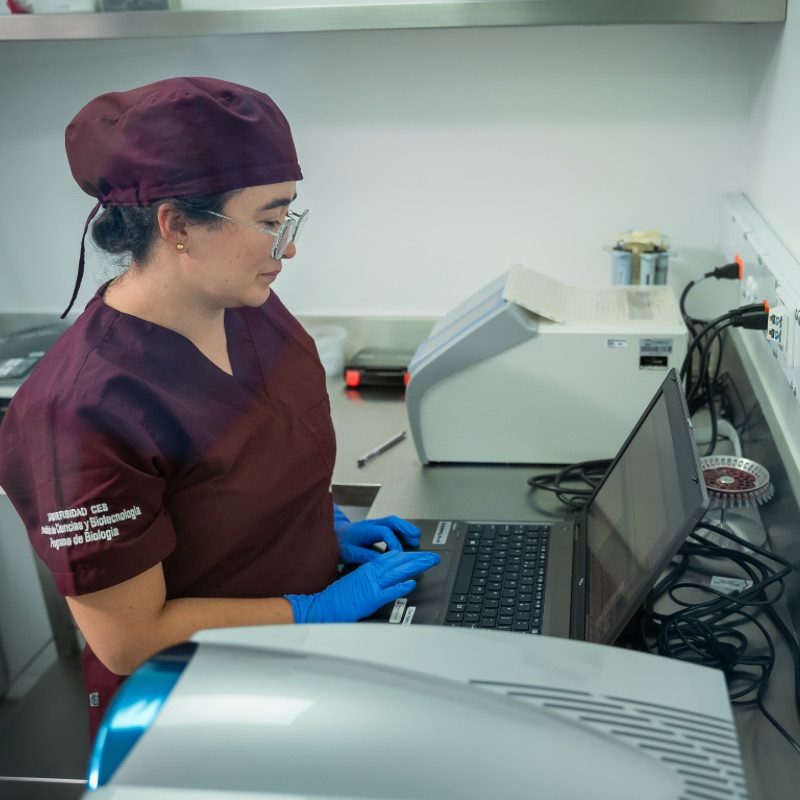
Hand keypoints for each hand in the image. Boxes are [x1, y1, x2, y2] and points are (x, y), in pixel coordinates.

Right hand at [286, 550, 439, 622]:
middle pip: (399, 562)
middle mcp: (371, 573)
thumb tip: (387, 577)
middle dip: (418, 559)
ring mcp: (371, 585)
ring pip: (397, 572)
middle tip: (433, 557)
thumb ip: (371, 576)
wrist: (322, 606)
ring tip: (428, 563)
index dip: (409, 557)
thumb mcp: (356, 580)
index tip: (422, 555)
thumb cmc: (338, 597)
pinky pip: (388, 591)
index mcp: (368, 569)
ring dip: (414, 567)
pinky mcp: (370, 598)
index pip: (393, 558)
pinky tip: (411, 583)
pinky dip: (400, 587)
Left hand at [333, 505, 421, 564]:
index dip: (394, 542)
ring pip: (393, 522)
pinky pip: (391, 526)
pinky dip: (400, 531)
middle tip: (416, 538)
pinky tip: (406, 538)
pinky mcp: (375, 528)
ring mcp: (374, 524)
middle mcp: (371, 524)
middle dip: (406, 529)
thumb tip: (381, 560)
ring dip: (405, 529)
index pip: (384, 532)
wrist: (333, 535)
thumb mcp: (350, 553)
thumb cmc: (339, 543)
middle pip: (392, 521)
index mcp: (365, 530)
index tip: (398, 553)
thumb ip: (365, 556)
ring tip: (416, 538)